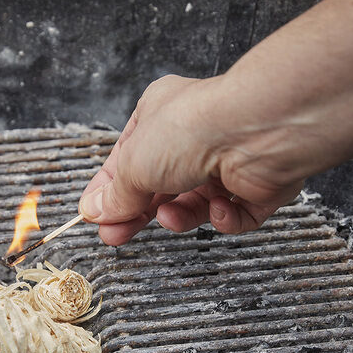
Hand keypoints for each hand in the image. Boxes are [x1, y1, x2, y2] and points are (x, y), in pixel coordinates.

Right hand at [78, 74, 305, 245]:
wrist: (254, 132)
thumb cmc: (192, 129)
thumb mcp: (134, 165)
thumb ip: (116, 194)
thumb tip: (96, 212)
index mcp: (160, 116)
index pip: (128, 159)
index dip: (110, 191)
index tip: (95, 218)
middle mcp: (195, 135)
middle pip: (160, 185)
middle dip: (140, 212)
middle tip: (117, 236)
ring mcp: (228, 159)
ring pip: (197, 203)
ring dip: (182, 216)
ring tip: (170, 216)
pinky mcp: (257, 184)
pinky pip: (236, 214)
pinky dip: (225, 219)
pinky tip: (219, 208)